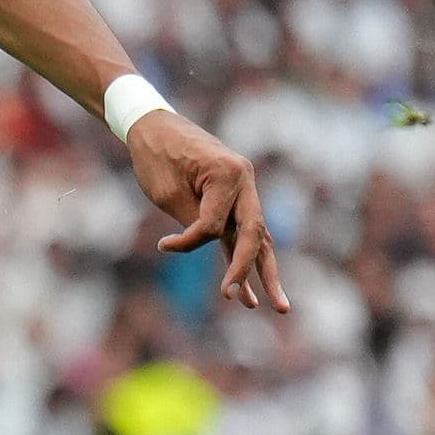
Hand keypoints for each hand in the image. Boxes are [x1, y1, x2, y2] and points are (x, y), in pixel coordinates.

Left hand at [129, 112, 288, 312]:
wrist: (154, 127)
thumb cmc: (157, 155)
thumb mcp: (168, 191)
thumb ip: (193, 221)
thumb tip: (208, 247)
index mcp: (230, 174)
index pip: (216, 224)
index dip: (190, 241)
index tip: (164, 245)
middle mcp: (245, 182)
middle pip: (255, 234)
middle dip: (249, 270)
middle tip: (237, 299)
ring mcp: (245, 192)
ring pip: (258, 239)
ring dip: (265, 273)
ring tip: (279, 307)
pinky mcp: (235, 201)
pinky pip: (244, 235)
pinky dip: (246, 260)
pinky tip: (251, 293)